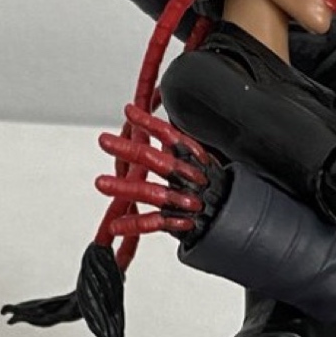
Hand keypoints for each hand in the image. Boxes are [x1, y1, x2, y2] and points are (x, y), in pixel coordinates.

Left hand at [94, 104, 226, 237]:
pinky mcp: (180, 221)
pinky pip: (155, 223)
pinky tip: (116, 225)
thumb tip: (161, 126)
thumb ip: (181, 147)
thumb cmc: (216, 188)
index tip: (129, 111)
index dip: (150, 123)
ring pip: (151, 192)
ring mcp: (183, 200)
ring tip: (101, 183)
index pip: (171, 136)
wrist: (234, 217)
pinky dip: (134, 224)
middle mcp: (188, 177)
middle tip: (104, 141)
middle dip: (128, 149)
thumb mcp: (204, 161)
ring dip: (123, 188)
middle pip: (156, 160)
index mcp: (194, 160)